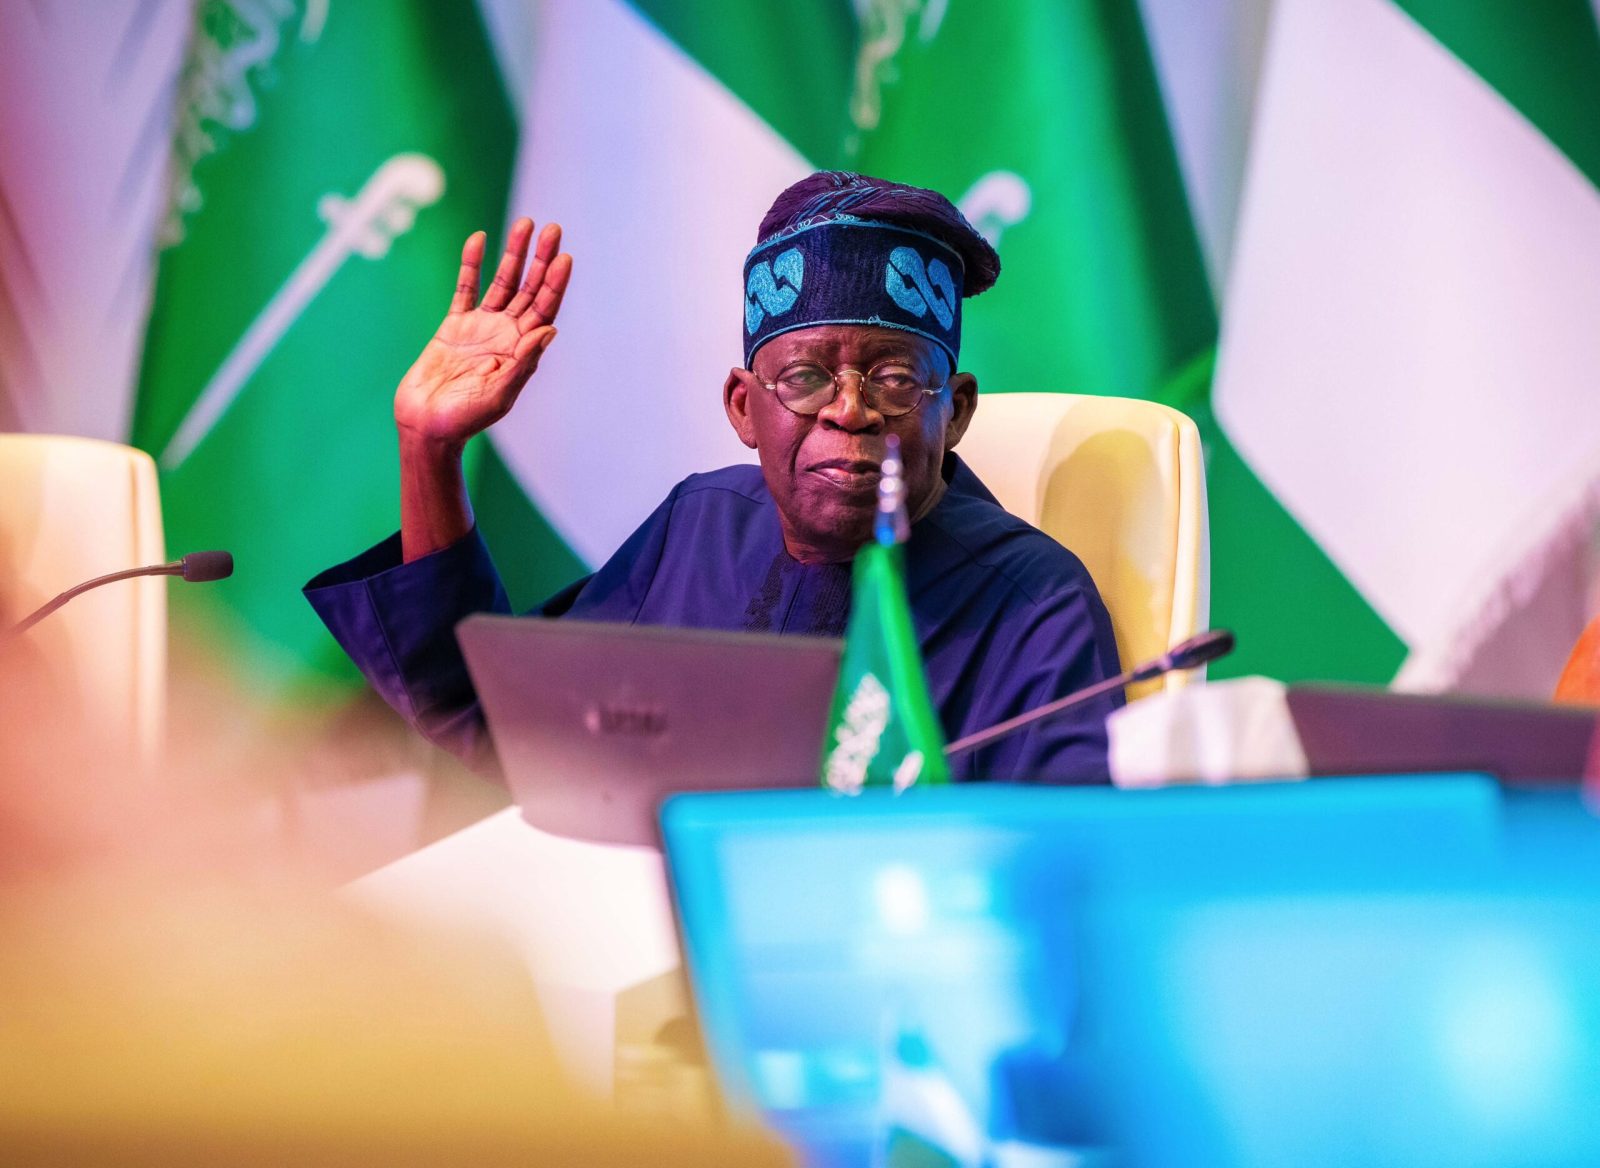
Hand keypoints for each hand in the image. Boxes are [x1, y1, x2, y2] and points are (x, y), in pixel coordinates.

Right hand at [394, 218, 572, 449]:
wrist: (427, 425)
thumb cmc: (466, 419)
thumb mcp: (499, 394)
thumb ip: (523, 362)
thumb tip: (550, 331)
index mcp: (522, 352)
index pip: (545, 310)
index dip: (555, 284)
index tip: (564, 258)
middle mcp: (507, 335)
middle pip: (530, 289)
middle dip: (541, 260)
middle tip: (553, 228)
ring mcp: (481, 328)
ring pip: (503, 282)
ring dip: (514, 254)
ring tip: (525, 224)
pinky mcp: (454, 325)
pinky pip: (465, 288)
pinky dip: (472, 264)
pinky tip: (480, 239)